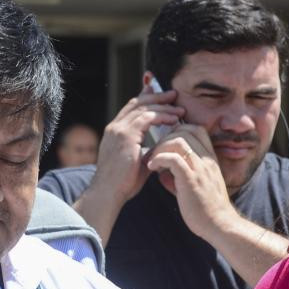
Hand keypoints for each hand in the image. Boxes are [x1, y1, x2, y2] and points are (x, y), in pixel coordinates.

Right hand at [91, 87, 185, 204]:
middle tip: (173, 94)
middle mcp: (115, 127)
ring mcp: (119, 130)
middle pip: (137, 103)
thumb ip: (148, 151)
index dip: (147, 99)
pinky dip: (162, 116)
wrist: (108, 193)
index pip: (132, 108)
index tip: (162, 96)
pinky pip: (147, 118)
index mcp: (115, 132)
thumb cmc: (122, 183)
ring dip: (164, 106)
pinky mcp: (125, 135)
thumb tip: (162, 148)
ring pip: (144, 108)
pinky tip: (174, 119)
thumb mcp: (138, 162)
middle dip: (157, 96)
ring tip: (179, 108)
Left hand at [145, 126, 237, 239]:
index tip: (165, 145)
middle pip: (185, 130)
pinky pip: (173, 158)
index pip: (196, 129)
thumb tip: (163, 174)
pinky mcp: (191, 179)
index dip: (178, 130)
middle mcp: (206, 159)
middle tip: (155, 152)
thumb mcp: (197, 186)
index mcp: (209, 158)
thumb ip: (181, 176)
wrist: (220, 224)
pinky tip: (152, 168)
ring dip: (160, 147)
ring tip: (152, 160)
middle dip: (165, 137)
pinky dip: (159, 159)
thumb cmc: (207, 209)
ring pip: (179, 140)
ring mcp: (200, 168)